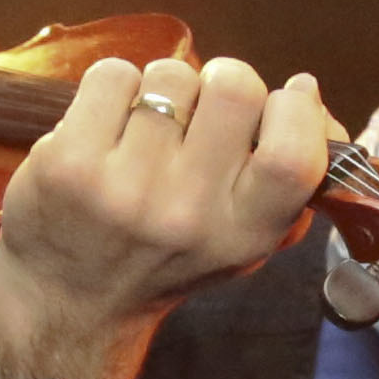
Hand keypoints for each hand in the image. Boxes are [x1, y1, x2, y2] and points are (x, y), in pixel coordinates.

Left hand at [0, 52, 333, 378]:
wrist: (72, 302)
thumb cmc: (169, 258)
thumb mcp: (243, 241)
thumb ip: (290, 179)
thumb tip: (309, 93)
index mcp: (243, 234)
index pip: (292, 153)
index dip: (293, 110)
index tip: (276, 105)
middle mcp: (188, 214)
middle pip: (235, 88)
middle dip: (223, 82)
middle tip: (203, 110)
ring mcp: (125, 188)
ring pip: (172, 75)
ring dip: (164, 88)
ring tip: (149, 126)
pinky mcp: (69, 163)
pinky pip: (113, 76)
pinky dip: (115, 87)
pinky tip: (108, 125)